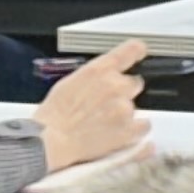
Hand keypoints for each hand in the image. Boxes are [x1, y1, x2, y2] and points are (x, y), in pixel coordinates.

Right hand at [36, 40, 150, 170]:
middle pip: (134, 83)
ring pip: (135, 107)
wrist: (50, 142)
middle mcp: (116, 86)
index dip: (136, 51)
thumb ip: (93, 77)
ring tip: (103, 125)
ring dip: (124, 114)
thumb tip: (103, 77)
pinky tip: (119, 134)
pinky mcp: (130, 130)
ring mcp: (125, 108)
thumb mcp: (69, 84)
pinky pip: (144, 126)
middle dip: (123, 92)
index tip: (139, 52)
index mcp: (99, 70)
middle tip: (106, 105)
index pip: (130, 51)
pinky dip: (135, 131)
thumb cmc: (53, 116)